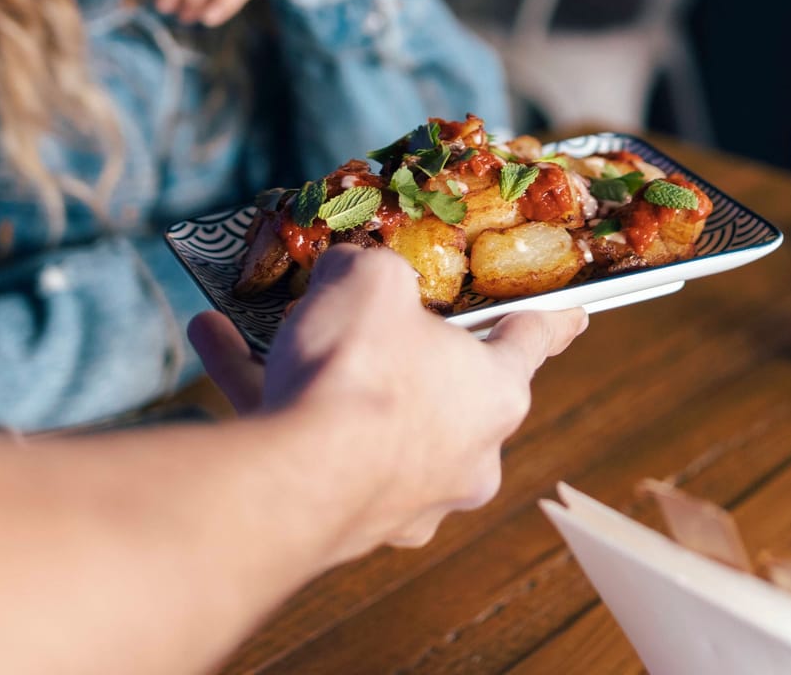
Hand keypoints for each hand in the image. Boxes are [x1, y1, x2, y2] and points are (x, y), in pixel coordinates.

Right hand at [187, 247, 585, 551]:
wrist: (290, 483)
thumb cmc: (360, 372)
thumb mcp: (371, 280)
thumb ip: (371, 268)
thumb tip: (350, 267)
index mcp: (494, 393)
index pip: (533, 341)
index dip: (550, 318)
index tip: (576, 313)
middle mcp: (464, 456)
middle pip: (440, 386)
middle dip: (401, 347)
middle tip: (368, 313)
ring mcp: (404, 499)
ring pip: (364, 419)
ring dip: (318, 368)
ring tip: (263, 320)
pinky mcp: (341, 522)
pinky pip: (309, 444)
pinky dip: (268, 394)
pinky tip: (215, 343)